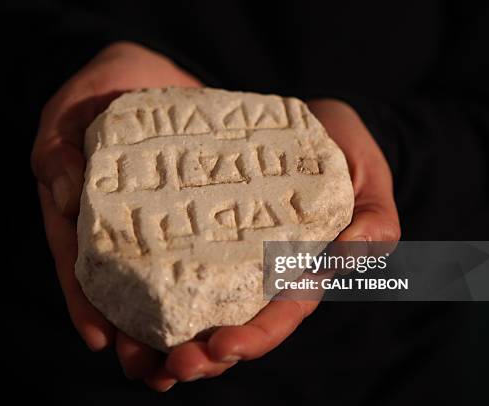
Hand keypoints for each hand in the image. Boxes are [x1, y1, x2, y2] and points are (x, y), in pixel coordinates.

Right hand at [31, 41, 201, 389]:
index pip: (82, 268)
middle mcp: (127, 232)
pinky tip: (240, 313)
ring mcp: (167, 227)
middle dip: (140, 335)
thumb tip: (66, 197)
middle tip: (156, 371)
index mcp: (87, 217)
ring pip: (174, 286)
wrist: (153, 74)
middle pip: (129, 293)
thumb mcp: (68, 114)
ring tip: (201, 361)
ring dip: (184, 327)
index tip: (102, 340)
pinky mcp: (208, 214)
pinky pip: (218, 254)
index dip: (88, 306)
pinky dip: (224, 286)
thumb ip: (58, 151)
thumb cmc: (101, 92)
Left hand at [143, 99, 400, 386]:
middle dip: (201, 355)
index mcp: (300, 270)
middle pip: (230, 326)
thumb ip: (374, 220)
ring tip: (131, 354)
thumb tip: (348, 254)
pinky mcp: (199, 228)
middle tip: (167, 366)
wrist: (312, 122)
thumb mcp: (370, 180)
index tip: (221, 347)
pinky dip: (144, 287)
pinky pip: (171, 261)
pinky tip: (114, 301)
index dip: (253, 337)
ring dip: (163, 339)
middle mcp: (259, 273)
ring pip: (194, 309)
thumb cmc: (345, 152)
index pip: (279, 315)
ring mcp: (226, 254)